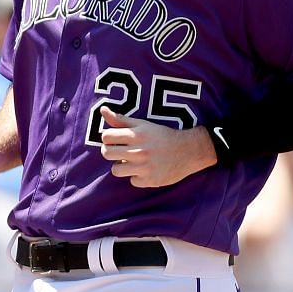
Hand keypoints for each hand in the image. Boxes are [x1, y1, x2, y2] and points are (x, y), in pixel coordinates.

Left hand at [98, 109, 217, 187]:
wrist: (190, 151)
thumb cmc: (163, 136)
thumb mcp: (143, 125)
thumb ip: (121, 120)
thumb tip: (102, 110)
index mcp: (137, 135)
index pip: (106, 136)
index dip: (109, 138)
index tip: (116, 140)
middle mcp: (139, 151)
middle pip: (106, 153)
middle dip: (111, 152)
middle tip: (120, 151)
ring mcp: (144, 167)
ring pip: (116, 170)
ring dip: (122, 166)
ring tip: (133, 162)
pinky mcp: (150, 180)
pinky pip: (132, 181)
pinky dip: (138, 177)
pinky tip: (147, 170)